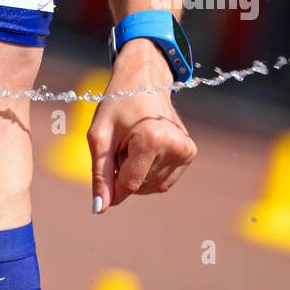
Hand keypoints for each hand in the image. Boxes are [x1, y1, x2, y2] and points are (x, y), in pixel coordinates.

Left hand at [86, 39, 196, 212]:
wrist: (144, 80)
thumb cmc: (117, 105)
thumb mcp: (99, 136)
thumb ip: (99, 174)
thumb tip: (99, 209)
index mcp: (152, 138)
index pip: (130, 184)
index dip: (112, 187)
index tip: (103, 171)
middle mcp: (175, 146)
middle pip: (140, 185)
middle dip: (124, 172)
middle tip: (121, 143)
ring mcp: (186, 151)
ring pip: (152, 186)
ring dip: (136, 172)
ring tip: (133, 143)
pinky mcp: (190, 153)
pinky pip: (163, 180)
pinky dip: (149, 171)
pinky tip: (146, 148)